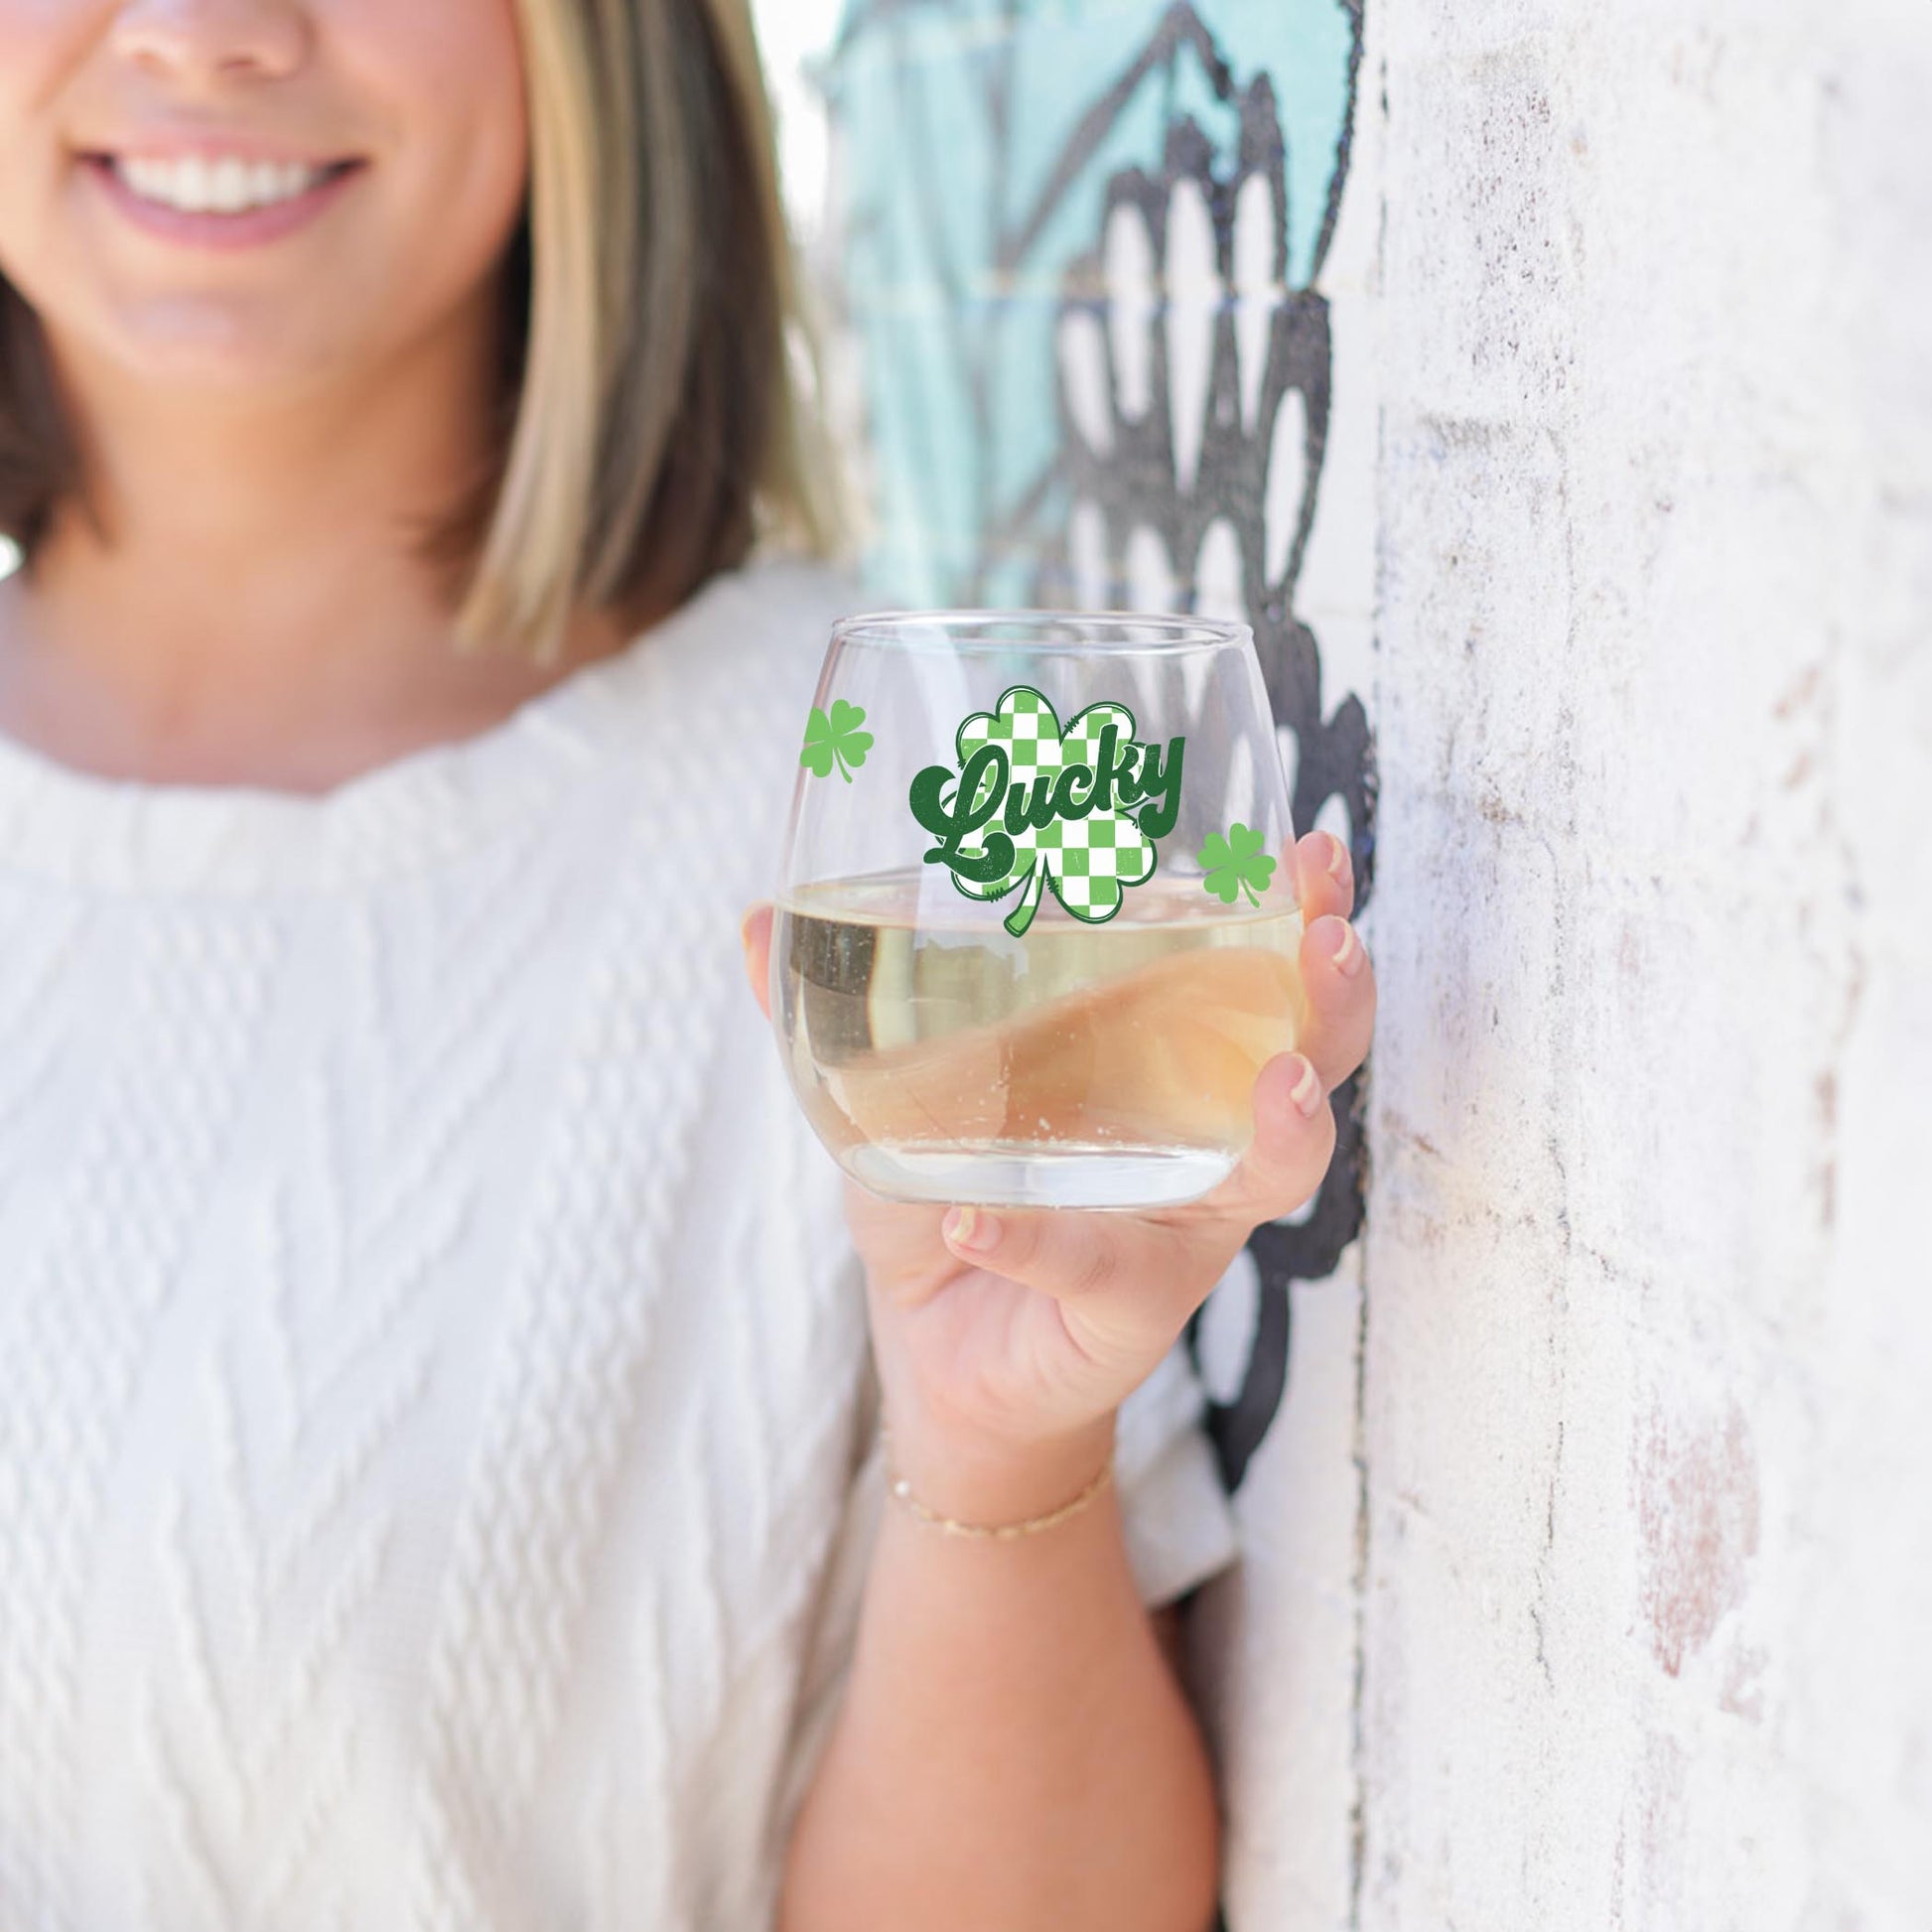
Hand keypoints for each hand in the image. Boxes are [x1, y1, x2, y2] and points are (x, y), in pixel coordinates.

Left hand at [739, 831, 1375, 1521]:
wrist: (938, 1348)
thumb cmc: (953, 1190)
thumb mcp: (896, 1090)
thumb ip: (834, 1008)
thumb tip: (753, 919)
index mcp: (1159, 1057)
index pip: (1251, 970)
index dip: (1301, 911)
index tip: (1318, 847)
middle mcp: (1198, 1137)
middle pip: (1305, 1060)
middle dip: (1331, 996)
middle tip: (1329, 937)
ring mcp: (1176, 1227)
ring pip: (1264, 1176)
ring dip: (1283, 1127)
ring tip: (1278, 1082)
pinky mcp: (1122, 1309)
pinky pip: (1092, 1269)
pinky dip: (1029, 1241)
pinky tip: (972, 1218)